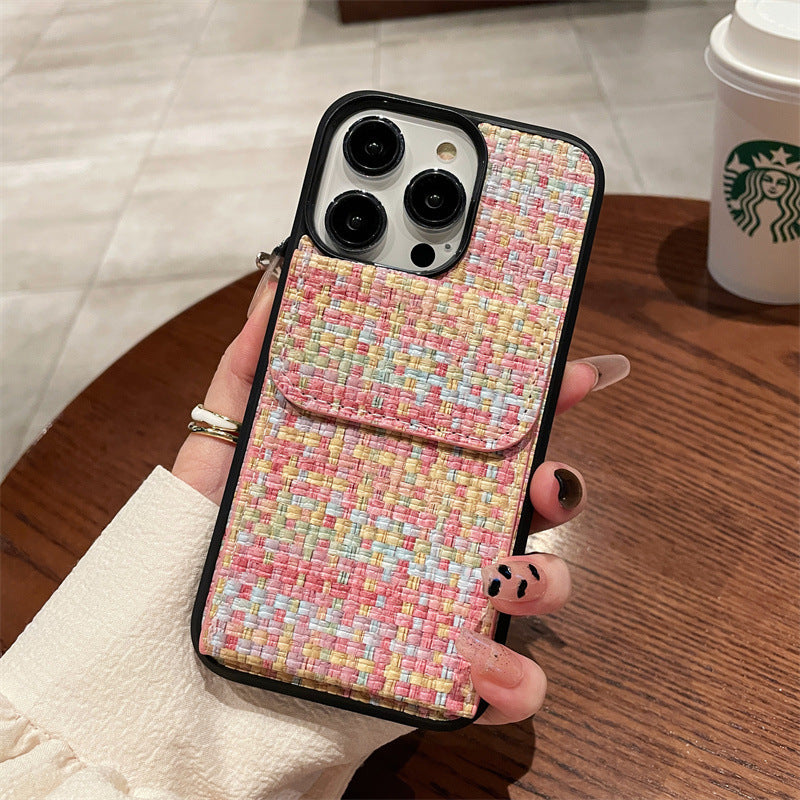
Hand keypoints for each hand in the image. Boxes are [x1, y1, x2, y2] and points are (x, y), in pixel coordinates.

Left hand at [172, 271, 629, 725]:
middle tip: (546, 479)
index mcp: (402, 473)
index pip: (485, 427)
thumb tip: (279, 285)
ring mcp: (441, 602)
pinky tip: (473, 668)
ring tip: (497, 579)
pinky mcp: (433, 673)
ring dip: (545, 580)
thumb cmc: (212, 548)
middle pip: (527, 502)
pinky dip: (510, 681)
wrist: (186, 663)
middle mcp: (434, 533)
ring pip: (534, 585)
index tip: (568, 369)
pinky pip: (502, 684)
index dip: (537, 396)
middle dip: (561, 483)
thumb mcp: (224, 449)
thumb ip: (248, 368)